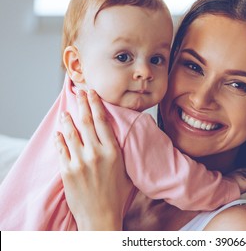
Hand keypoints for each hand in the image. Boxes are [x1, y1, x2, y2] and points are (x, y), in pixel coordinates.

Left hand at [54, 89, 132, 229]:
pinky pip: (61, 149)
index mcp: (113, 151)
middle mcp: (96, 153)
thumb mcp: (125, 169)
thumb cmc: (116, 194)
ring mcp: (80, 162)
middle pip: (86, 122)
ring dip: (67, 120)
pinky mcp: (67, 171)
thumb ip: (120, 150)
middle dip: (82, 104)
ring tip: (65, 112)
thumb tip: (116, 134)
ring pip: (71, 133)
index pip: (102, 121)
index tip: (92, 93)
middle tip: (78, 93)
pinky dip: (59, 139)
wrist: (101, 215)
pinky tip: (58, 132)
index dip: (96, 104)